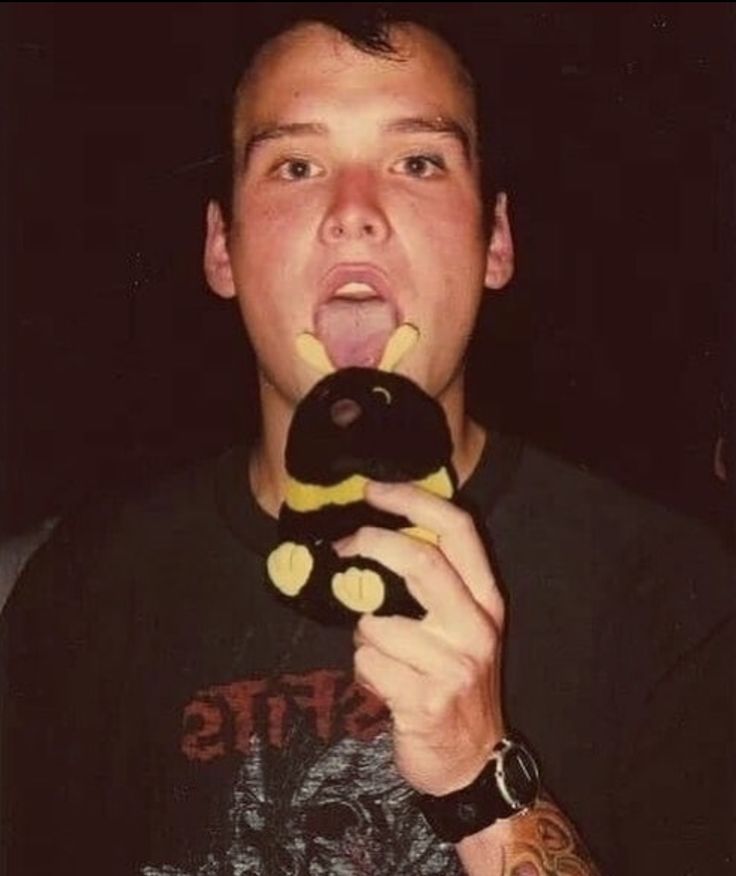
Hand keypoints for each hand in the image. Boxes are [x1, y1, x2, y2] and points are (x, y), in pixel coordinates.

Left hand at [334, 480, 505, 795]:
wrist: (472, 760)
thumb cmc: (455, 682)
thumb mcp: (462, 628)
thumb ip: (434, 586)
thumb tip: (374, 541)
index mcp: (485, 601)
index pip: (457, 531)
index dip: (413, 501)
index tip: (373, 491)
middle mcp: (475, 627)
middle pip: (421, 561)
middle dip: (373, 544)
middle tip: (345, 545)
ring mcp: (453, 665)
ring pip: (376, 622)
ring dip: (362, 635)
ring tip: (380, 656)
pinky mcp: (425, 700)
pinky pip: (366, 664)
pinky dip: (361, 670)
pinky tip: (383, 685)